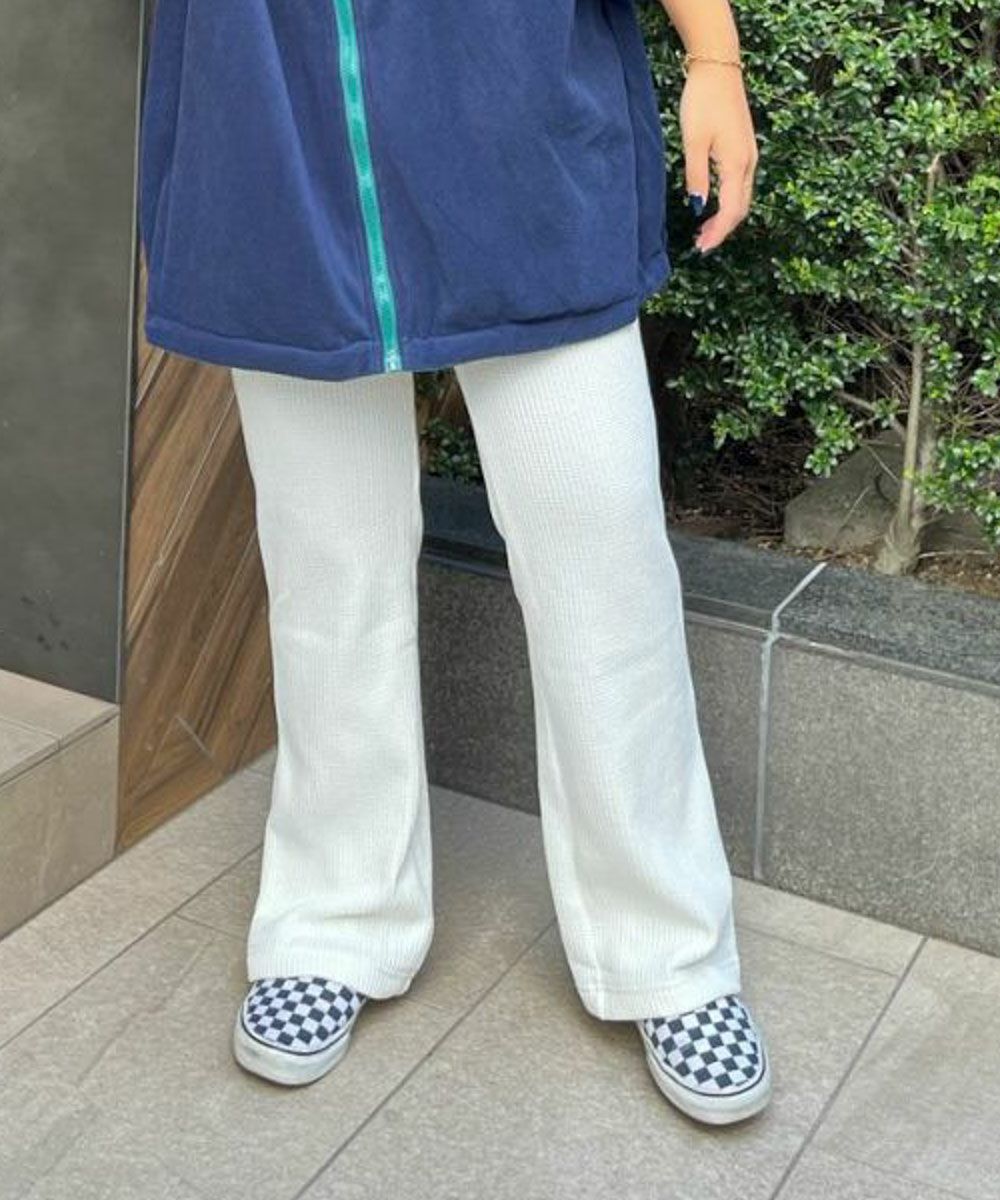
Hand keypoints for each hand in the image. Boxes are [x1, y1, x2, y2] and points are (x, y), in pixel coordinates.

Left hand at [680, 62, 757, 252]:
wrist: (718, 66)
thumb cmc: (703, 101)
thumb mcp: (693, 141)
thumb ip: (697, 176)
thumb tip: (699, 207)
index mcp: (736, 164)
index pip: (731, 211)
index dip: (717, 233)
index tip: (702, 248)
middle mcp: (748, 162)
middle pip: (740, 208)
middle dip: (722, 229)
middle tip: (701, 244)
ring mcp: (749, 154)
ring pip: (742, 197)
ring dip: (726, 216)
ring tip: (704, 229)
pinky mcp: (744, 147)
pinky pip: (741, 184)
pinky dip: (729, 200)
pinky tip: (713, 203)